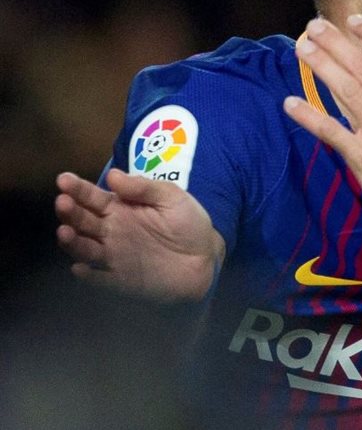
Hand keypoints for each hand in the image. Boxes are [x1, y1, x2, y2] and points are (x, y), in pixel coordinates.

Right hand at [55, 168, 224, 301]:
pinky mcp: (121, 279)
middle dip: (70, 212)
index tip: (64, 180)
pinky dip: (88, 276)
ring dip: (72, 242)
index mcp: (120, 208)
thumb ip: (144, 187)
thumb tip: (112, 175)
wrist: (206, 257)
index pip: (92, 197)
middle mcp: (111, 231)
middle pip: (82, 221)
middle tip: (63, 202)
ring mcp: (114, 256)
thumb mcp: (172, 197)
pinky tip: (81, 268)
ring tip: (65, 231)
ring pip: (85, 249)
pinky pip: (100, 279)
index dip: (77, 188)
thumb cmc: (188, 223)